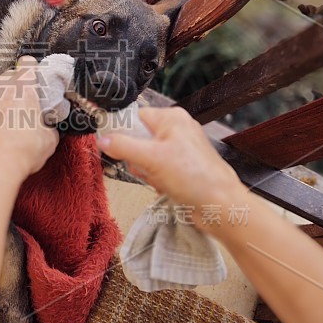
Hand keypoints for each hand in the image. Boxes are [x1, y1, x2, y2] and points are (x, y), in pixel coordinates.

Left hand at [0, 56, 58, 181]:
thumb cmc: (21, 151)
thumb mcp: (49, 140)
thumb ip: (48, 127)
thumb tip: (47, 129)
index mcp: (23, 89)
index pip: (27, 64)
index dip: (31, 68)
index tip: (33, 73)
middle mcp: (0, 89)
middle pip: (8, 77)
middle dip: (14, 87)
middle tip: (22, 105)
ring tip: (5, 125)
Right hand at [97, 106, 246, 209]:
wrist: (220, 206)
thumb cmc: (195, 177)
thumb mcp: (151, 159)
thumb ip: (122, 146)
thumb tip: (102, 140)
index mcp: (171, 118)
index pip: (134, 117)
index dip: (123, 133)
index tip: (115, 146)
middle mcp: (176, 129)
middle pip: (137, 139)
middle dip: (137, 159)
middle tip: (148, 168)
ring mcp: (179, 148)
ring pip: (145, 157)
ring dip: (147, 172)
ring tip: (160, 179)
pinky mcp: (181, 166)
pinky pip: (155, 169)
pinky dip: (156, 179)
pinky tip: (166, 186)